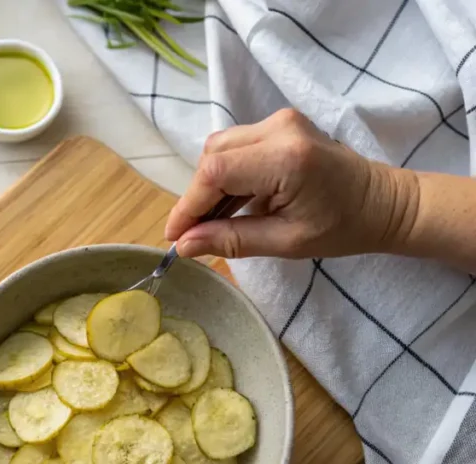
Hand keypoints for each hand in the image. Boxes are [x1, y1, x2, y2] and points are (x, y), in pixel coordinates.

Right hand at [164, 108, 417, 259]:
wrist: (384, 203)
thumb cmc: (344, 227)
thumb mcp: (286, 242)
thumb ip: (232, 240)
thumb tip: (184, 245)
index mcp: (286, 158)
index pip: (215, 173)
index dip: (189, 205)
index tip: (175, 236)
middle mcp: (280, 128)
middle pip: (212, 156)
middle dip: (198, 196)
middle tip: (197, 232)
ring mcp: (281, 121)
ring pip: (219, 148)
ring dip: (210, 184)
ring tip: (217, 219)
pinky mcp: (280, 124)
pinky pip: (235, 145)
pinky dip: (225, 174)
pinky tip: (233, 203)